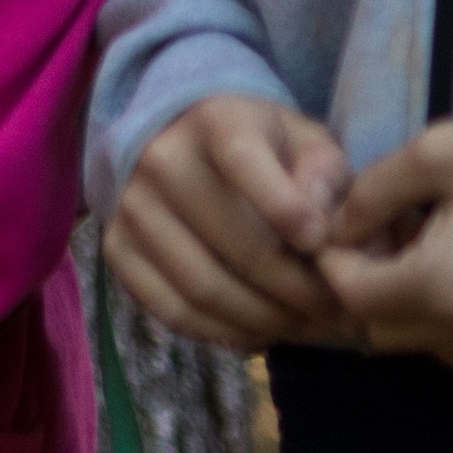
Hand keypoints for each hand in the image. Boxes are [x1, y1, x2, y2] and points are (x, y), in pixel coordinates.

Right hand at [106, 91, 355, 352]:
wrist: (185, 143)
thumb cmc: (265, 149)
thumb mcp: (305, 142)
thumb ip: (324, 176)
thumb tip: (320, 228)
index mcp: (215, 120)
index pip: (243, 160)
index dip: (286, 208)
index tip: (321, 244)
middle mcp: (160, 158)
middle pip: (237, 244)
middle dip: (298, 290)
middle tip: (335, 311)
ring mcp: (130, 206)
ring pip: (204, 288)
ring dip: (266, 320)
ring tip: (306, 326)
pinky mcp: (117, 249)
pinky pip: (173, 311)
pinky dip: (224, 332)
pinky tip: (260, 329)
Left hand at [315, 119, 452, 366]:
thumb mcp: (432, 155)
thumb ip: (371, 194)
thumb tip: (340, 228)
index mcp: (439, 288)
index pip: (352, 298)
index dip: (333, 262)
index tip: (340, 227)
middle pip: (379, 328)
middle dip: (363, 286)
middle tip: (379, 235)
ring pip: (418, 340)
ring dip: (400, 304)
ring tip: (417, 247)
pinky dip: (439, 316)